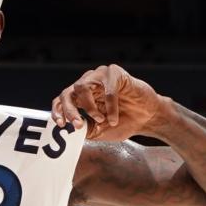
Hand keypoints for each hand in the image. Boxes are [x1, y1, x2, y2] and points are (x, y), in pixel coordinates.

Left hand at [50, 65, 166, 141]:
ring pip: (82, 86)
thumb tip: (71, 129)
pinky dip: (110, 106)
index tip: (61, 125)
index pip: (62, 100)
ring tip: (102, 120)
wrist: (147, 118)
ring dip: (89, 107)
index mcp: (81, 97)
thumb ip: (85, 129)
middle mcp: (88, 84)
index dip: (58, 111)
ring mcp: (100, 77)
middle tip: (78, 125)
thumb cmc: (123, 123)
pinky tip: (114, 118)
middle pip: (68, 92)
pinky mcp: (115, 73)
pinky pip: (107, 89)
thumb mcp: (100, 131)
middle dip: (70, 110)